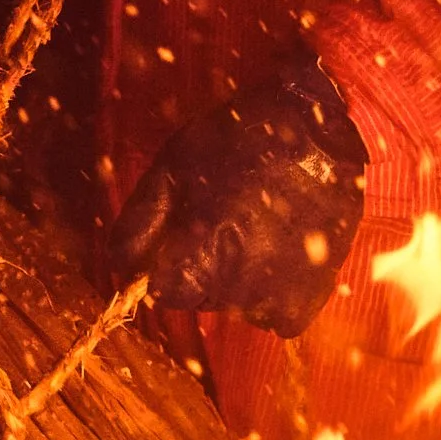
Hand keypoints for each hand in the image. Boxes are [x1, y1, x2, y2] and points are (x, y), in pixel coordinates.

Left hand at [108, 54, 366, 335]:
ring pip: (236, 306)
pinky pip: (275, 314)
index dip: (167, 261)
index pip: (163, 291)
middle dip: (202, 266)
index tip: (184, 233)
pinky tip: (279, 249)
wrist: (318, 125)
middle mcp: (240, 287)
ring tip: (258, 225)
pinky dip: (272, 291)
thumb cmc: (238, 138)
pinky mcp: (311, 297)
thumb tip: (121, 266)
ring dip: (238, 278)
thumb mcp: (173, 164)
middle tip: (225, 217)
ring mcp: (280, 296)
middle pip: (200, 298)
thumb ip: (139, 221)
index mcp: (202, 256)